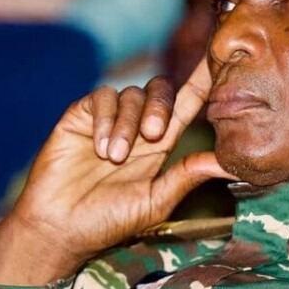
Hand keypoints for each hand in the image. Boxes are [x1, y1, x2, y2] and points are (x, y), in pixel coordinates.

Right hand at [0, 59, 232, 284]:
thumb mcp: (156, 201)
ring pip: (131, 94)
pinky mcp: (80, 116)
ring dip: (128, 124)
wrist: (59, 228)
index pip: (187, 103)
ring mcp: (108, 119)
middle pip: (161, 90)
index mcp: (160, 144)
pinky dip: (106, 119)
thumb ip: (188, 176)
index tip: (217, 60)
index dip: (203, 80)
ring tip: (115, 157)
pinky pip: (102, 98)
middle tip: (153, 135)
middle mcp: (136, 126)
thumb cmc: (108, 221)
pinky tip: (100, 147)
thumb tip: (229, 163)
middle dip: (161, 106)